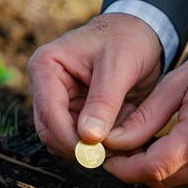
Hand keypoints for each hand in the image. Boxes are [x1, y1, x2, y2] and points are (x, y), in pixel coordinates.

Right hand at [27, 13, 161, 159]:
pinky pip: (83, 139)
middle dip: (80, 146)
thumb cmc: (128, 39)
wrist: (142, 34)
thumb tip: (89, 138)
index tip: (95, 153)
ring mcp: (61, 102)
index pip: (48, 112)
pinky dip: (103, 142)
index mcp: (46, 66)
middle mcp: (47, 86)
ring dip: (94, 146)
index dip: (69, 138)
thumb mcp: (119, 67)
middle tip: (112, 152)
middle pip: (51, 132)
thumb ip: (103, 102)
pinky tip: (124, 129)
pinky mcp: (77, 114)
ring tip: (124, 134)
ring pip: (66, 140)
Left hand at [103, 38, 187, 187]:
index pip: (152, 169)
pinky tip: (167, 145)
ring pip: (178, 181)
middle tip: (120, 150)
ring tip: (141, 144)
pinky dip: (176, 166)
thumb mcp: (177, 83)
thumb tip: (115, 140)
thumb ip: (145, 117)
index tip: (109, 157)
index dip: (124, 169)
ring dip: (155, 169)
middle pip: (162, 181)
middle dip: (136, 170)